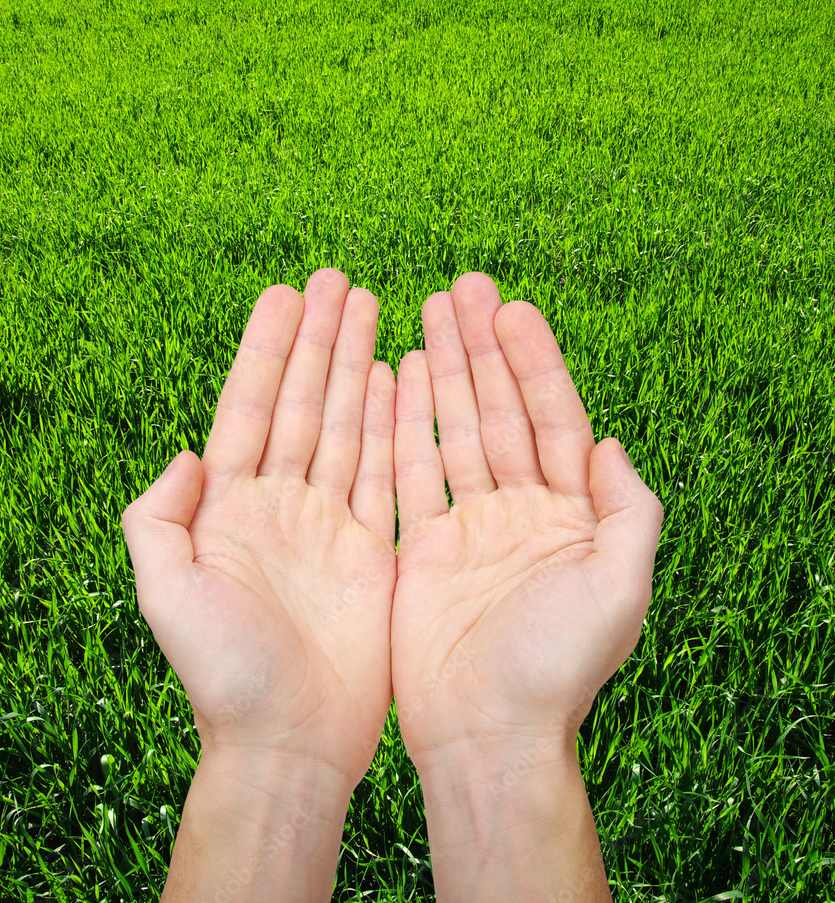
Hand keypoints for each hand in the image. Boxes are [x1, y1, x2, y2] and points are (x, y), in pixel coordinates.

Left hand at [121, 268, 395, 787]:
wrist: (290, 742)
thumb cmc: (226, 676)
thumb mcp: (168, 596)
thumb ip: (159, 519)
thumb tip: (186, 456)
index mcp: (231, 508)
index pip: (252, 408)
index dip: (268, 350)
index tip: (287, 294)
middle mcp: (280, 504)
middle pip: (304, 403)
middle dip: (320, 341)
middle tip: (340, 280)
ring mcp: (327, 523)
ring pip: (346, 426)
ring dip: (357, 367)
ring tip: (373, 310)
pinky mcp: (369, 548)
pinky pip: (383, 471)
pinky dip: (391, 424)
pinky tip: (397, 380)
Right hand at [391, 272, 663, 772]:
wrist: (487, 736)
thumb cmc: (558, 670)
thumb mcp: (621, 590)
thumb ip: (629, 512)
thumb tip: (612, 443)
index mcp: (570, 514)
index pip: (553, 419)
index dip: (533, 364)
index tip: (509, 310)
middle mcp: (521, 510)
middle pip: (499, 411)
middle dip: (481, 349)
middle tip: (460, 288)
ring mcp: (470, 526)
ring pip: (453, 431)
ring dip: (441, 373)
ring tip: (424, 313)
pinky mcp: (425, 546)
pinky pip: (412, 473)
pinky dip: (403, 426)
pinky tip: (394, 379)